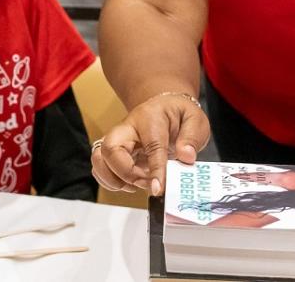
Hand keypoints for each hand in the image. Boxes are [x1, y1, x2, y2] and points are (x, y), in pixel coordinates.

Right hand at [91, 92, 209, 195]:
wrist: (164, 107)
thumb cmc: (178, 114)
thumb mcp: (195, 120)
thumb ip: (192, 137)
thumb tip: (186, 157)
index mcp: (151, 117)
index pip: (151, 145)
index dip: (154, 169)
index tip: (158, 188)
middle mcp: (128, 127)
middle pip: (110, 149)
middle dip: (126, 173)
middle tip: (147, 182)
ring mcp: (118, 140)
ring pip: (99, 160)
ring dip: (115, 179)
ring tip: (138, 184)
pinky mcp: (113, 152)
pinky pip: (100, 168)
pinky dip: (110, 182)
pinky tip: (131, 183)